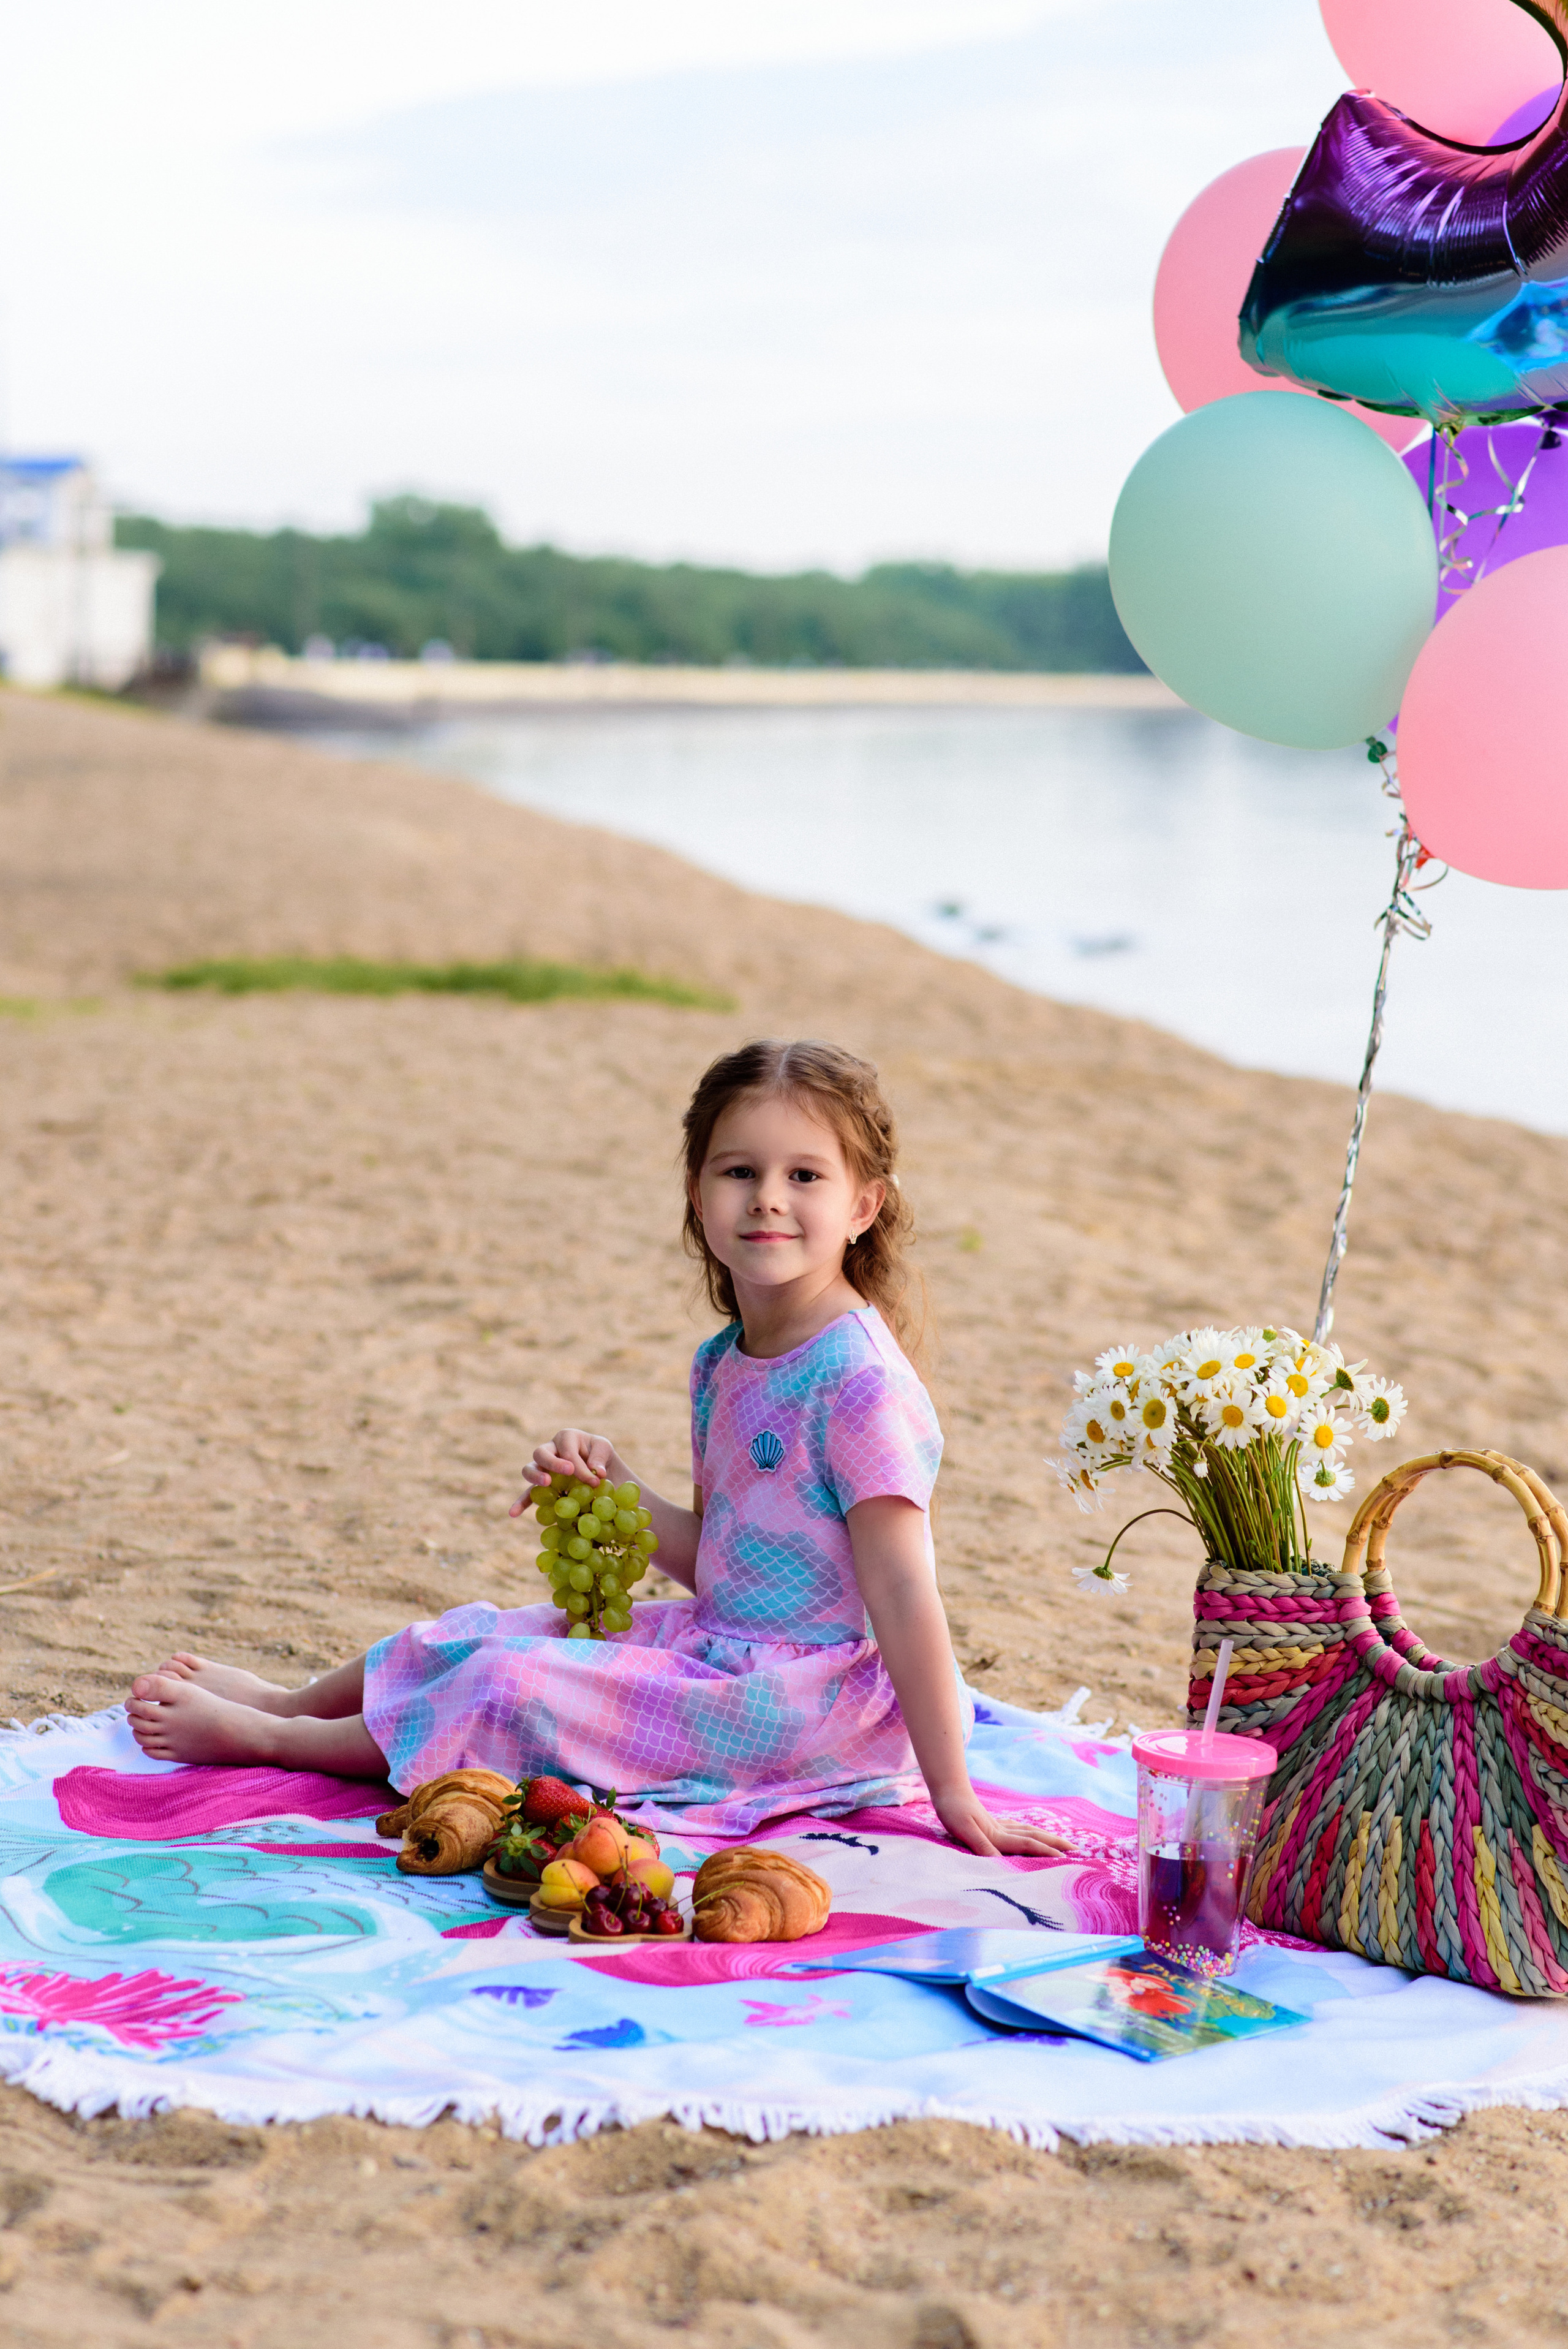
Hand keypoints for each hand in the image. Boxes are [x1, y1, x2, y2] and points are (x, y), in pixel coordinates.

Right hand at [509, 1429, 618, 1517]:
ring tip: (546, 1484)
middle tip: (568, 1472)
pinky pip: (528, 1493)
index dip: (580, 1467)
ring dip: (535, 1476)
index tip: (595, 1482)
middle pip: (541, 1453)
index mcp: (566, 1438)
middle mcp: (550, 1450)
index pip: (568, 1452)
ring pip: (529, 1468)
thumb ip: (600, 1457)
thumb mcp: (605, 1450)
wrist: (601, 1469)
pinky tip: (513, 1514)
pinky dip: (520, 1503)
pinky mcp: (541, 1486)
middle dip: (553, 1463)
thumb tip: (597, 1472)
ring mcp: (542, 1468)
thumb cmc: (601, 1457)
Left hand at [930, 1787, 1072, 1858]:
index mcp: (997, 1835)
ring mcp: (998, 1825)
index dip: (1046, 1852)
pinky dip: (1028, 1833)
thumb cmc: (952, 1810)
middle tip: (1076, 1849)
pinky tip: (1028, 1833)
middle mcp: (1002, 1830)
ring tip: (1060, 1843)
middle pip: (1034, 1836)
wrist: (947, 1788)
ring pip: (1028, 1832)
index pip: (1027, 1845)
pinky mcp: (992, 1823)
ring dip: (1046, 1838)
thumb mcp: (963, 1829)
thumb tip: (999, 1863)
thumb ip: (981, 1845)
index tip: (1065, 1859)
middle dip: (1055, 1843)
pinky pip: (1017, 1830)